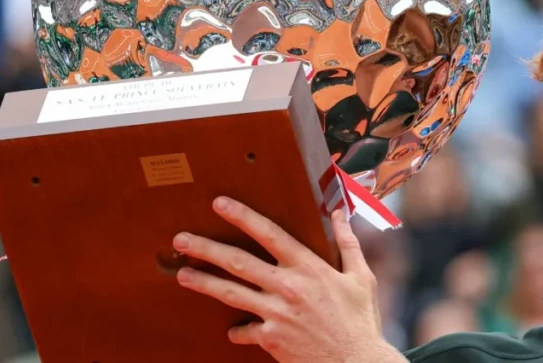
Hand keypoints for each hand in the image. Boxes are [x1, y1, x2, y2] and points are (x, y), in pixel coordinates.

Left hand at [173, 197, 406, 362]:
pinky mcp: (271, 339)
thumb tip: (339, 214)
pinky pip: (245, 331)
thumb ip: (347, 243)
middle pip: (238, 262)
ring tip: (182, 274)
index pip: (269, 234)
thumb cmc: (361, 320)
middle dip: (207, 248)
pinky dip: (238, 331)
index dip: (242, 216)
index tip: (220, 204)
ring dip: (204, 282)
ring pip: (231, 293)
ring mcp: (275, 314)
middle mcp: (287, 287)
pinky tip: (232, 331)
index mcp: (309, 267)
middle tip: (182, 239)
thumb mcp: (361, 277)